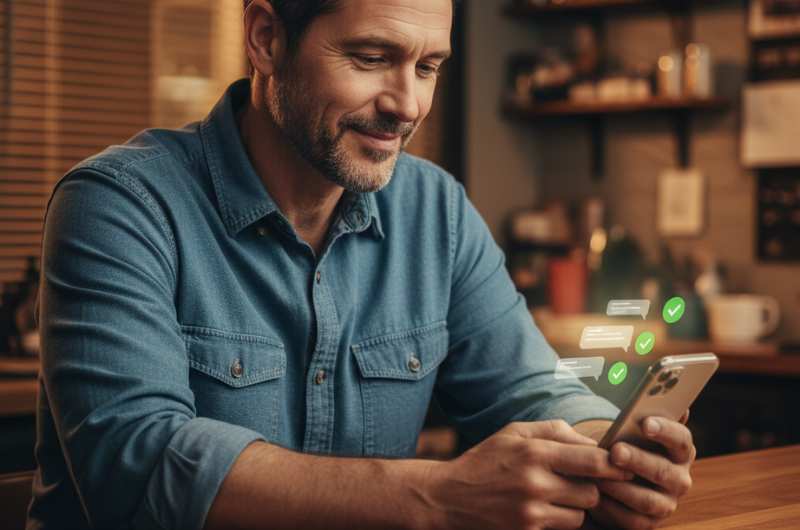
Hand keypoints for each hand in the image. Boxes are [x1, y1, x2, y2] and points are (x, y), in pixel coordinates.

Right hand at [427, 419, 630, 529]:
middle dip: (591, 487)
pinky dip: (561, 520)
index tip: (623, 465)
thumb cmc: (485, 460)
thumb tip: (592, 441)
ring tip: (557, 495)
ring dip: (577, 506)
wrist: (448, 498)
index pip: (592, 460)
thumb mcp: (514, 433)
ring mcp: (531, 511)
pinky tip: (546, 509)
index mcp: (533, 452)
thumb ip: (554, 430)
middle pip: (592, 491)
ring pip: (581, 514)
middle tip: (580, 480)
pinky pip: (563, 528)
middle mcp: (535, 482)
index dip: (615, 465)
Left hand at [588, 413, 694, 528]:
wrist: (608, 477)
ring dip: (621, 488)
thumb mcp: (628, 430)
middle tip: (615, 451)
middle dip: (638, 460)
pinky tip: (595, 496)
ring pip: (648, 500)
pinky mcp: (649, 524)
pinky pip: (632, 521)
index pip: (682, 439)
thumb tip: (661, 398)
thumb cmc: (620, 444)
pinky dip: (612, 509)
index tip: (644, 422)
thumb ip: (641, 416)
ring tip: (598, 476)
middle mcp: (679, 478)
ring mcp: (666, 504)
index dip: (666, 430)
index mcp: (679, 450)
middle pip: (664, 471)